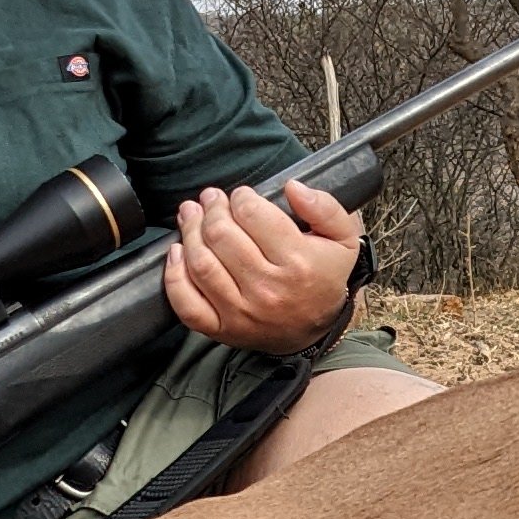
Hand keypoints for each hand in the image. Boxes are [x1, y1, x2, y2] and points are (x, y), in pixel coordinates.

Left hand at [164, 179, 362, 355]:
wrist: (316, 331)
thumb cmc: (325, 279)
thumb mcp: (344, 240)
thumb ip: (325, 208)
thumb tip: (292, 186)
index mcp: (298, 262)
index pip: (253, 215)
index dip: (241, 197)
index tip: (241, 195)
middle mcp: (268, 288)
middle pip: (222, 235)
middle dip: (212, 208)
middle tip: (211, 199)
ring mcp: (242, 312)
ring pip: (201, 263)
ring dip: (189, 231)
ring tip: (190, 215)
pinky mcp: (223, 329)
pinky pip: (187, 304)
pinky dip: (174, 276)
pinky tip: (176, 252)